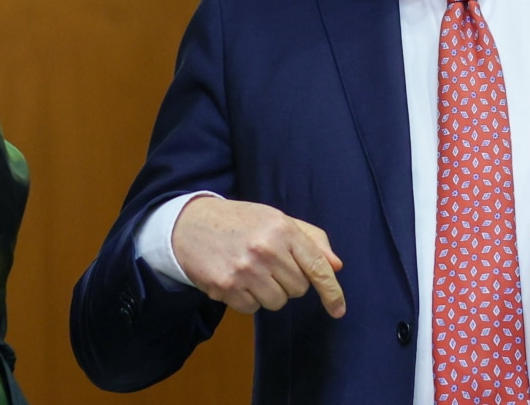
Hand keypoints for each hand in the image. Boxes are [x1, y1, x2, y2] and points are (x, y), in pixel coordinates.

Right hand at [171, 197, 345, 317]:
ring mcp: (245, 269)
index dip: (332, 291)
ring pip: (277, 302)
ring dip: (268, 292)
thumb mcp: (276, 219)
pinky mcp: (226, 287)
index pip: (316, 266)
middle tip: (269, 264)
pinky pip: (253, 309)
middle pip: (298, 289)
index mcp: (282, 228)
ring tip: (251, 271)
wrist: (190, 224)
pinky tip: (236, 279)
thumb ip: (310, 239)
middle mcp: (266, 249)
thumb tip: (336, 266)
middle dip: (288, 282)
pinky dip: (248, 299)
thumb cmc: (239, 221)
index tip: (338, 310)